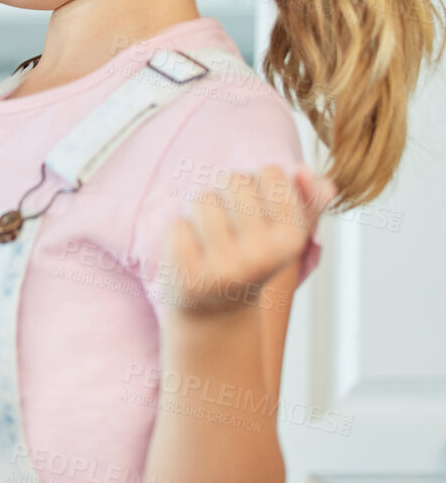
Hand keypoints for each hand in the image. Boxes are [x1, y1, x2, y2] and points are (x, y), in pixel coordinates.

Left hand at [161, 166, 334, 313]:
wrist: (216, 311)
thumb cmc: (251, 258)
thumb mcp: (284, 232)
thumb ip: (306, 200)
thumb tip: (305, 171)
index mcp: (292, 239)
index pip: (270, 172)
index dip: (256, 184)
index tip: (255, 211)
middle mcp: (262, 254)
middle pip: (233, 180)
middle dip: (225, 194)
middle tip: (228, 226)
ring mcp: (225, 267)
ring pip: (202, 198)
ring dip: (200, 212)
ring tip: (209, 239)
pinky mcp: (190, 275)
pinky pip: (176, 224)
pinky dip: (178, 232)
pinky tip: (190, 253)